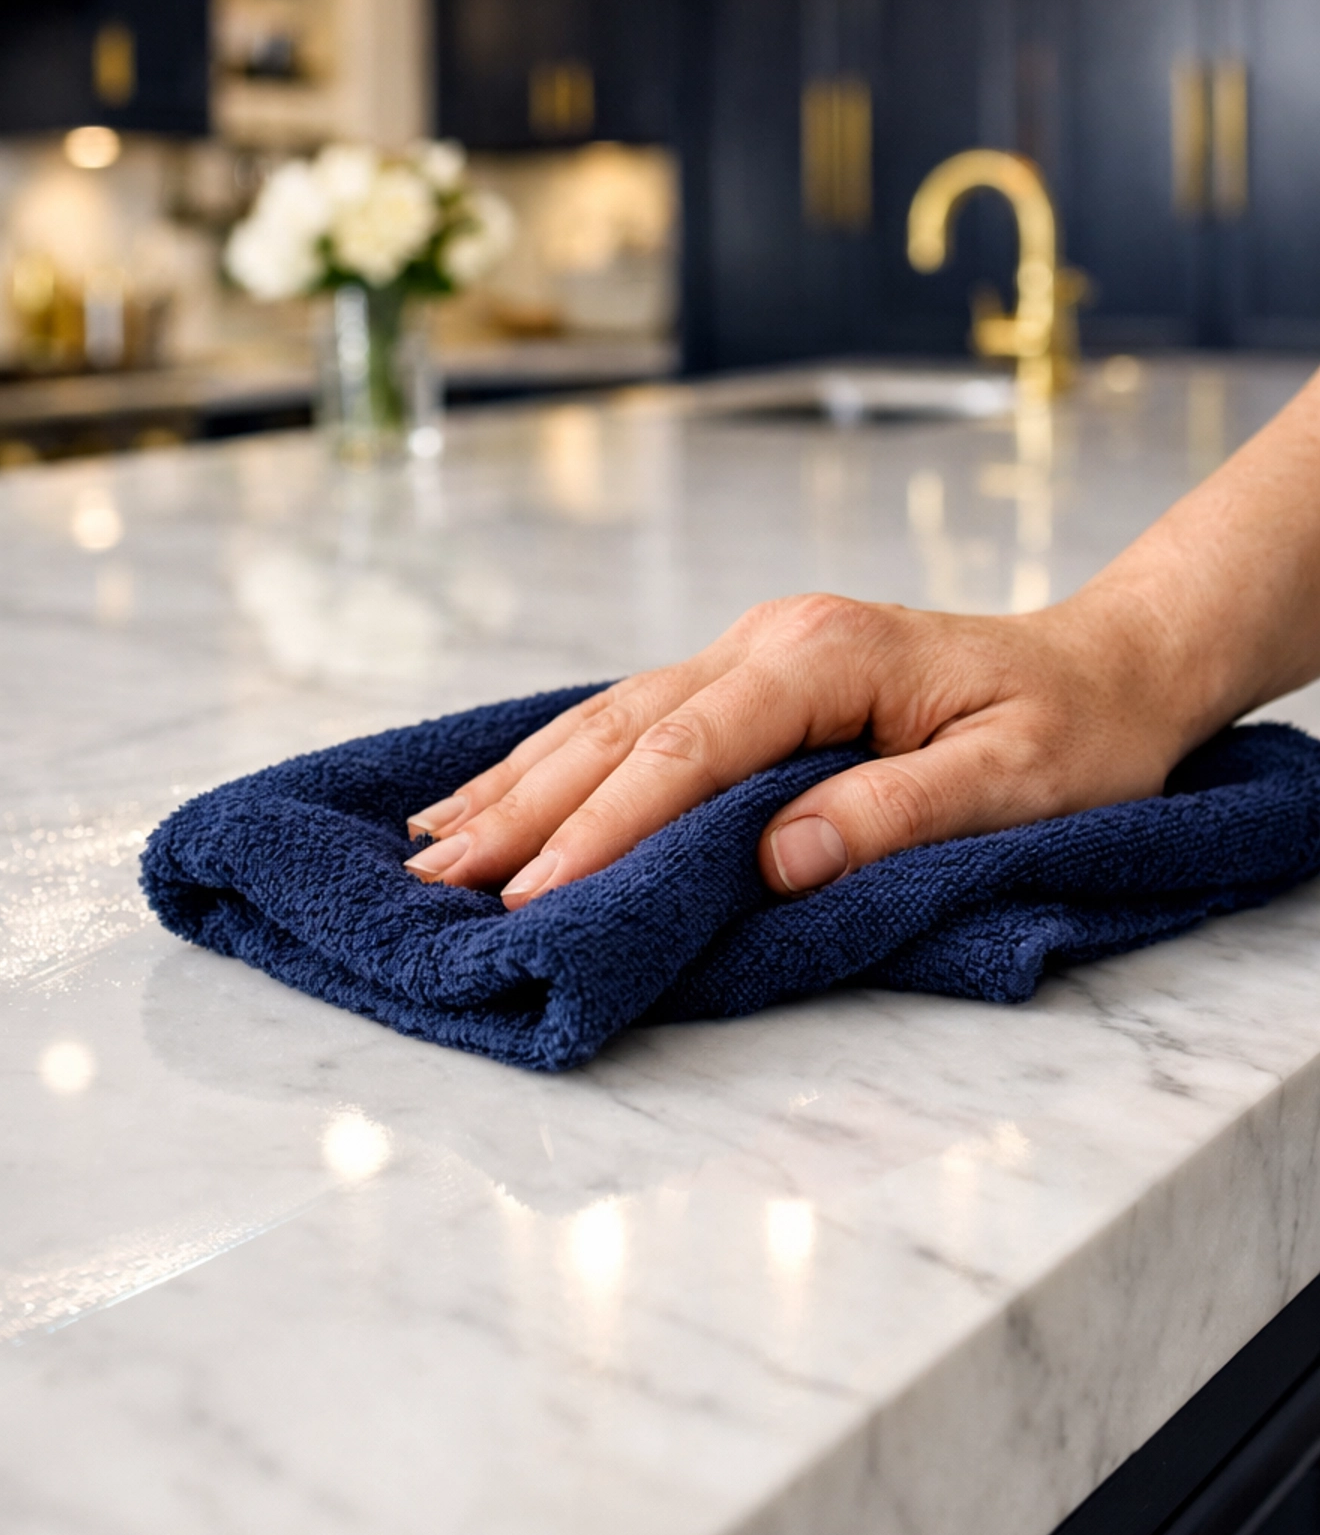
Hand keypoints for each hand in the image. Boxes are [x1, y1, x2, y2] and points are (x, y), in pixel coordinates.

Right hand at [403, 588, 1196, 906]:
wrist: (1103, 665)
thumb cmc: (1074, 732)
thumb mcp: (1017, 783)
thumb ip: (895, 815)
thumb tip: (776, 858)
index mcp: (825, 656)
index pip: (687, 749)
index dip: (605, 826)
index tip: (533, 894)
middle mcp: (770, 640)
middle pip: (622, 728)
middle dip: (525, 807)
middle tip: (439, 879)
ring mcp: (751, 650)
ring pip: (608, 717)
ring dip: (520, 782)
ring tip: (430, 843)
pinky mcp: (748, 677)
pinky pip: (632, 719)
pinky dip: (557, 762)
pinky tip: (501, 793)